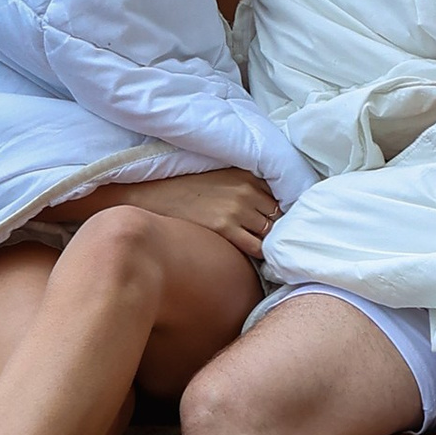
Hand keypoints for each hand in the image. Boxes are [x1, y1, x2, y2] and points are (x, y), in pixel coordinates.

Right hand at [57, 168, 278, 260]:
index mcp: (246, 174)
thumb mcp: (219, 177)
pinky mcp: (225, 227)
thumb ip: (244, 187)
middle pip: (279, 216)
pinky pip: (257, 247)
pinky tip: (259, 260)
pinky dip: (262, 254)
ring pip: (270, 233)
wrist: (153, 195)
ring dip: (272, 243)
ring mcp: (236, 209)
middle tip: (278, 242)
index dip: (282, 214)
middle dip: (280, 229)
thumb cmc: (184, 188)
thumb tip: (267, 207)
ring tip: (268, 253)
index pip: (280, 197)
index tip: (282, 225)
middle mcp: (245, 190)